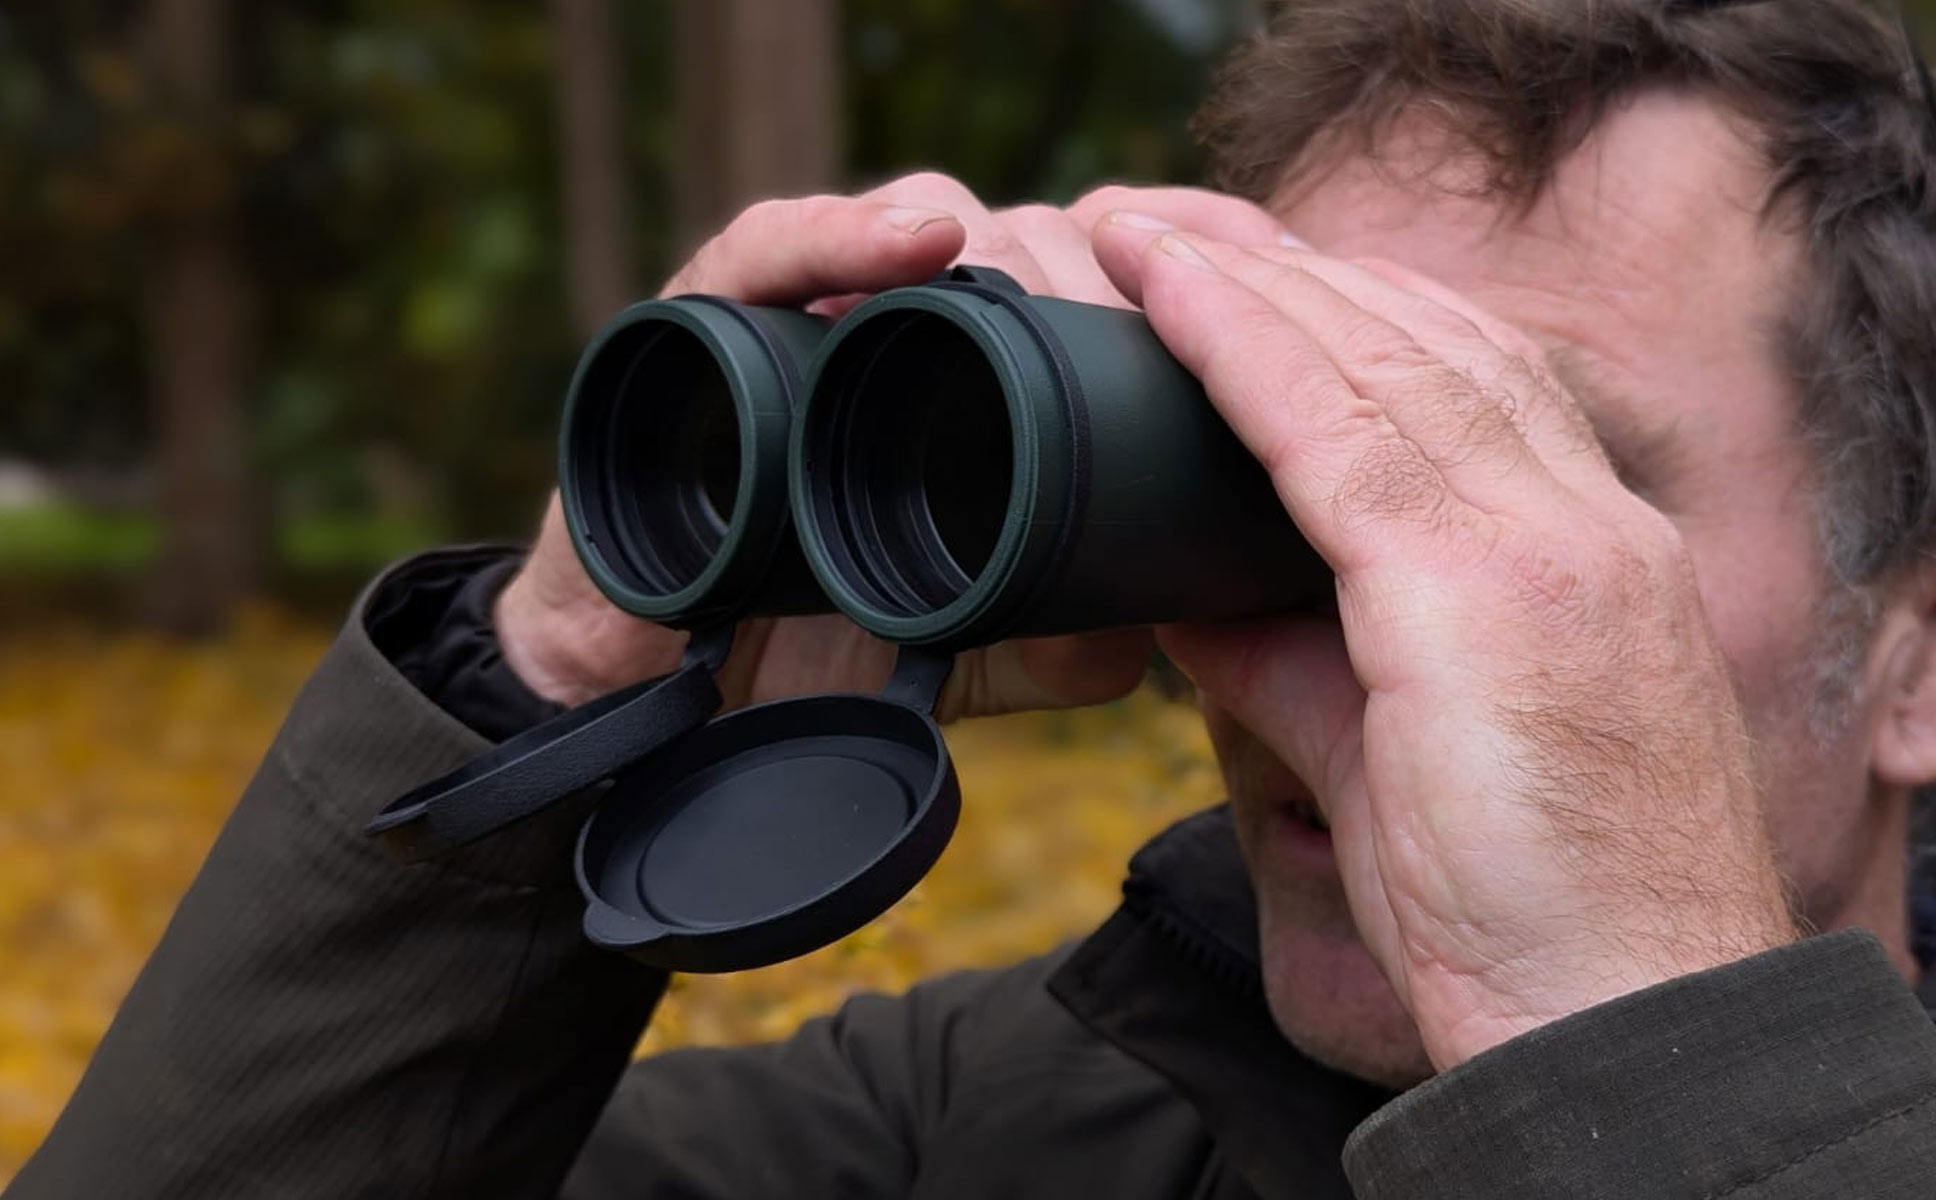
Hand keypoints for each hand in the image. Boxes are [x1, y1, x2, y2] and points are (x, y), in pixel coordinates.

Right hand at [495, 174, 1294, 720]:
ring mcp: (814, 305)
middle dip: (1111, 272)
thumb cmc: (803, 639)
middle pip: (1036, 243)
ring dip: (1009, 248)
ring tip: (1066, 292)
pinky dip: (846, 232)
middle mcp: (906, 323)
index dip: (1182, 272)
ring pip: (933, 223)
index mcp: (978, 377)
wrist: (646, 677)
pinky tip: (922, 237)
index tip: (1266, 293)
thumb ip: (1052, 640)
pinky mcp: (713, 308)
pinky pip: (777, 242)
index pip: (1099, 280)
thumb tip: (1152, 639)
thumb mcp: (957, 649)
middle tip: (1166, 321)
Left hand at [1087, 217, 1797, 1068]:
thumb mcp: (1398, 758)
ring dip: (1253, 285)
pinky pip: (1341, 432)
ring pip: (1384, 362)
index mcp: (1597, 555)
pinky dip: (1246, 351)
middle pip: (1432, 343)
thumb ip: (1295, 661)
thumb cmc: (1531, 916)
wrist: (1626, 1020)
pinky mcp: (1484, 593)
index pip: (1481, 387)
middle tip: (1185, 227)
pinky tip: (1174, 298)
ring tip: (1150, 235)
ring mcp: (1550, 547)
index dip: (1364, 318)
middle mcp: (1588, 525)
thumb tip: (1180, 599)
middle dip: (1299, 273)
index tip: (1262, 283)